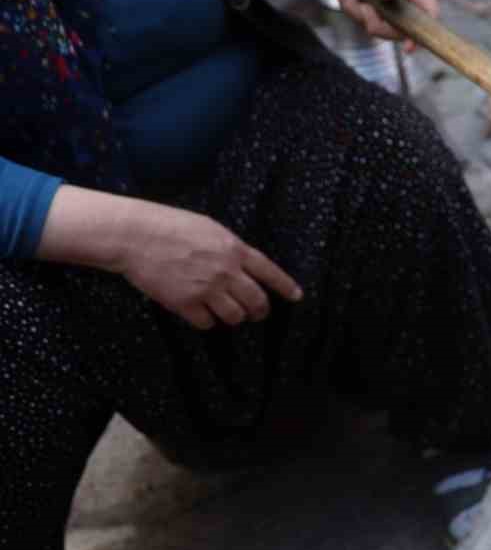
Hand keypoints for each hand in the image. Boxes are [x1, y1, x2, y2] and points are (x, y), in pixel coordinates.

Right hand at [116, 200, 302, 329]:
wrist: (134, 235)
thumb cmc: (169, 225)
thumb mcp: (209, 228)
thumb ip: (230, 248)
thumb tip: (244, 265)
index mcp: (234, 249)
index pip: (270, 272)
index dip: (285, 287)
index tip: (296, 297)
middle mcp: (226, 271)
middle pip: (257, 301)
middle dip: (260, 310)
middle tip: (257, 313)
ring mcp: (207, 289)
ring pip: (235, 317)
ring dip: (234, 317)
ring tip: (227, 312)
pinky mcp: (185, 303)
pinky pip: (207, 323)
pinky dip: (207, 321)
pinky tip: (201, 313)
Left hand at [326, 0, 438, 49]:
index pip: (428, 12)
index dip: (423, 33)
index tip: (409, 48)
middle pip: (398, 28)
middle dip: (371, 19)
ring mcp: (389, 6)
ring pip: (375, 25)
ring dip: (353, 7)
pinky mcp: (374, 9)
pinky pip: (360, 19)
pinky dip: (347, 3)